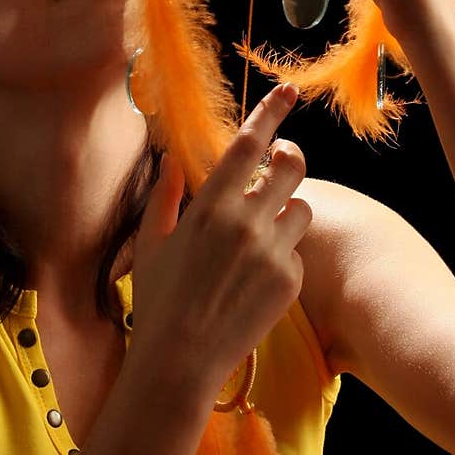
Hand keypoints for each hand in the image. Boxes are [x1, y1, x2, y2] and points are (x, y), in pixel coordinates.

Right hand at [130, 84, 311, 406]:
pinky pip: (298, 252)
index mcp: (209, 208)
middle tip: (281, 162)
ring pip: (303, 209)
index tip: (289, 92)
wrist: (181, 361)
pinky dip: (282, 256)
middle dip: (290, 157)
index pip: (248, 145)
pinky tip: (254, 279)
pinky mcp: (290, 282)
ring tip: (262, 233)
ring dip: (287, 210)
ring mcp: (272, 253)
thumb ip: (164, 196)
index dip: (271, 113)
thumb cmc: (157, 301)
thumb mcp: (151, 243)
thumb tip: (171, 159)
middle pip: (292, 165)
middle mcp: (246, 224)